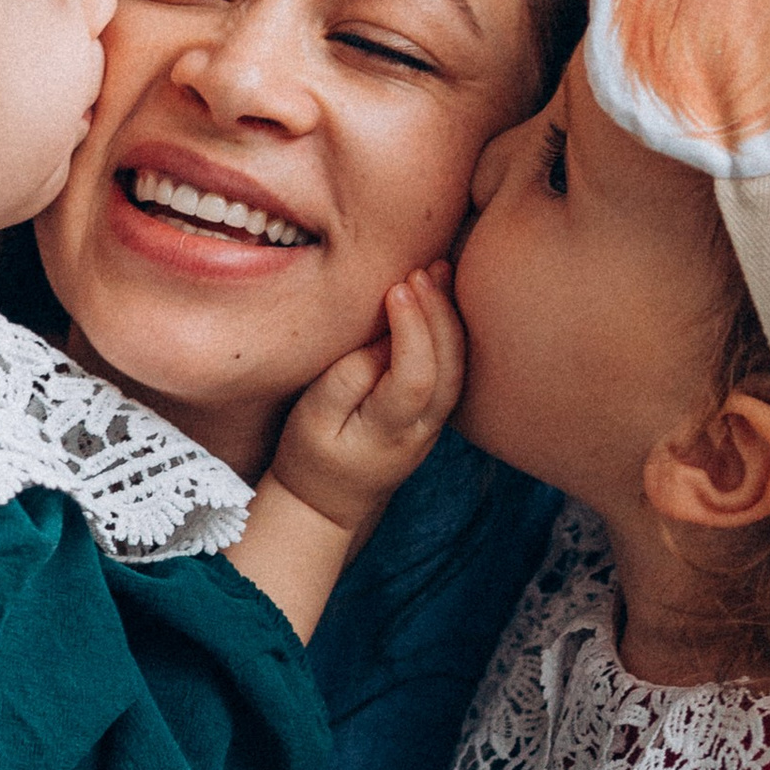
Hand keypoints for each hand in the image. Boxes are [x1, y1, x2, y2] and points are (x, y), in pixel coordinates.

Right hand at [268, 264, 464, 532]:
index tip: (398, 287)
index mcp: (388, 432)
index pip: (415, 376)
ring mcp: (435, 424)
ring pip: (458, 368)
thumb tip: (383, 337)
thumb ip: (348, 376)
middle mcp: (423, 430)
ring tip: (440, 270)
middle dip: (439, 312)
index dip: (413, 329)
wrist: (327, 502)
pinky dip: (452, 331)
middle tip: (424, 268)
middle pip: (448, 368)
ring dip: (451, 317)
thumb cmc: (310, 454)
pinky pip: (454, 369)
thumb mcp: (312, 417)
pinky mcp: (435, 414)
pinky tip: (442, 298)